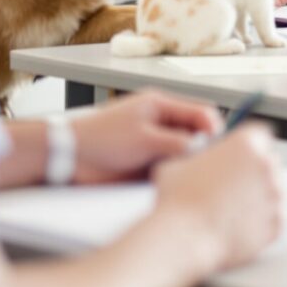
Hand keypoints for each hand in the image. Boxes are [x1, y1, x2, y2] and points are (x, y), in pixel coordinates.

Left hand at [69, 91, 222, 183]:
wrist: (68, 157)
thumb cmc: (101, 139)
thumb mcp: (145, 139)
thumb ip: (178, 143)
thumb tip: (204, 147)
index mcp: (161, 105)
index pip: (201, 112)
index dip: (213, 128)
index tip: (218, 146)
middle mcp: (160, 122)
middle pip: (195, 132)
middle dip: (202, 147)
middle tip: (205, 163)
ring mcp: (154, 142)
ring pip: (184, 152)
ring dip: (188, 162)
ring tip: (187, 173)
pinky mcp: (147, 161)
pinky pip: (171, 166)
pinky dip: (175, 173)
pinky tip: (173, 180)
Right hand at [151, 123, 282, 269]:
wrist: (184, 237)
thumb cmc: (179, 200)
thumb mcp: (178, 162)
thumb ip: (196, 155)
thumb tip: (196, 157)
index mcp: (247, 144)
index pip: (258, 136)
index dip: (245, 148)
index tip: (237, 157)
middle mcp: (267, 166)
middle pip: (268, 163)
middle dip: (252, 172)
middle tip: (230, 186)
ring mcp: (275, 195)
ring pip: (272, 191)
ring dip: (257, 197)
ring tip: (229, 209)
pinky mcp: (277, 222)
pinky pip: (273, 218)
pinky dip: (260, 222)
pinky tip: (236, 224)